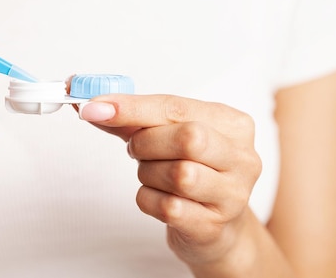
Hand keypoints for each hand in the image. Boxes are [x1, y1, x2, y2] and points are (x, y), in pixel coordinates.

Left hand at [79, 95, 261, 266]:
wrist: (215, 227)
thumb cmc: (190, 170)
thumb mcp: (167, 136)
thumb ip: (133, 119)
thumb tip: (93, 107)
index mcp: (233, 123)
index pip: (177, 107)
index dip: (132, 107)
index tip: (94, 108)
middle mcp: (242, 158)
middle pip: (188, 138)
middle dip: (147, 143)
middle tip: (136, 150)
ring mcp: (233, 195)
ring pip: (180, 175)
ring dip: (148, 173)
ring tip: (151, 174)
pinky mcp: (214, 226)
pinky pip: (168, 208)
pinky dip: (149, 199)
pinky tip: (156, 197)